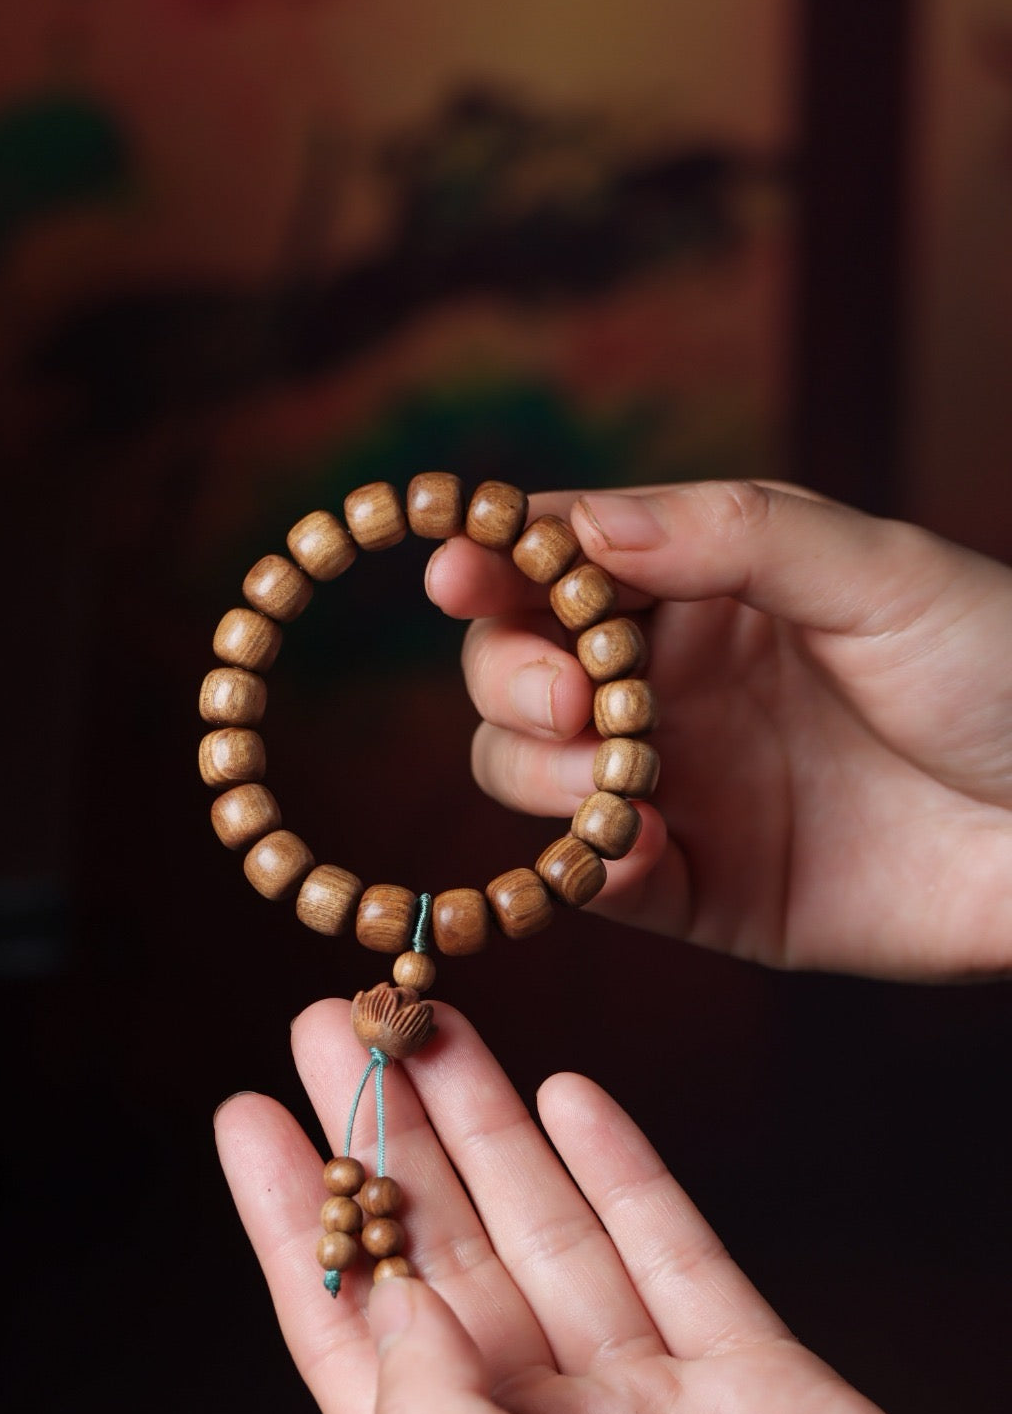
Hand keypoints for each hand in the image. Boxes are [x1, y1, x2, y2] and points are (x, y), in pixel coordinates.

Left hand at [215, 1001, 1011, 1413]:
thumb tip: (389, 1312)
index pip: (350, 1341)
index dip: (294, 1223)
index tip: (250, 1117)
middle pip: (443, 1261)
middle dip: (387, 1138)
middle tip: (337, 1024)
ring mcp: (653, 1410)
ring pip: (550, 1234)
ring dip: (489, 1124)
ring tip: (437, 1025)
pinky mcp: (755, 1379)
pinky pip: (672, 1249)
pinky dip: (622, 1168)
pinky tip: (570, 1095)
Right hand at [425, 481, 1011, 978]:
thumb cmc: (1000, 667)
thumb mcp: (875, 572)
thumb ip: (727, 535)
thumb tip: (574, 524)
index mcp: (705, 588)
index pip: (561, 564)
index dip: (493, 563)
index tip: (456, 570)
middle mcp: (671, 684)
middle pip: (517, 671)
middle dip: (512, 678)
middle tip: (570, 697)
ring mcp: (678, 787)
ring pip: (530, 776)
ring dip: (535, 773)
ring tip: (608, 775)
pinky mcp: (703, 890)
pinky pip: (601, 881)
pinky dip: (590, 867)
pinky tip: (639, 849)